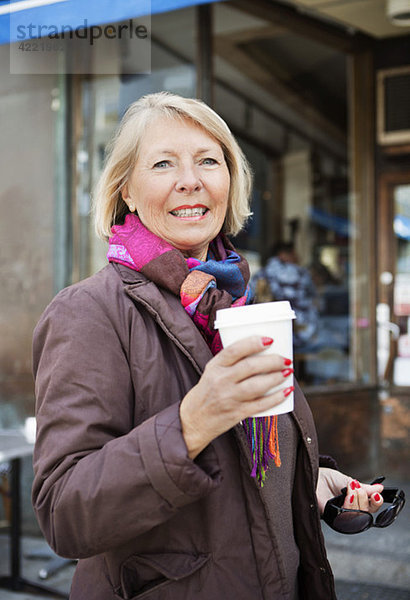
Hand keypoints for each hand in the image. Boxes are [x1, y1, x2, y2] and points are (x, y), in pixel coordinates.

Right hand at [180, 335, 292, 458]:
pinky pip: (261, 405)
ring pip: (257, 386)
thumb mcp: (212, 371)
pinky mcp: (236, 413)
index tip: (270, 340)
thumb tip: (262, 351)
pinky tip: (286, 392)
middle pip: (250, 367)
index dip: (254, 343)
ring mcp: (229, 398)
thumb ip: (232, 362)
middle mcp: (221, 381)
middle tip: (285, 359)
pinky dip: (276, 398)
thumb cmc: (207, 392)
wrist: (193, 420)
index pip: (235, 350)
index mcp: (215, 366)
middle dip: (273, 361)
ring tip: (287, 372)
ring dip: (276, 378)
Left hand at [316, 467, 383, 514]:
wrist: (313, 475)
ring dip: (356, 501)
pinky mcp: (332, 517)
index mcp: (355, 501)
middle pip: (366, 513)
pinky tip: (347, 496)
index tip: (377, 495)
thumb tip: (379, 488)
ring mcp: (341, 514)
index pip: (371, 508)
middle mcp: (349, 510)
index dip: (376, 503)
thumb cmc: (327, 479)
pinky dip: (348, 506)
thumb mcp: (348, 481)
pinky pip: (345, 518)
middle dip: (364, 499)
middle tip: (358, 488)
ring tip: (350, 489)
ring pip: (357, 516)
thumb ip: (363, 487)